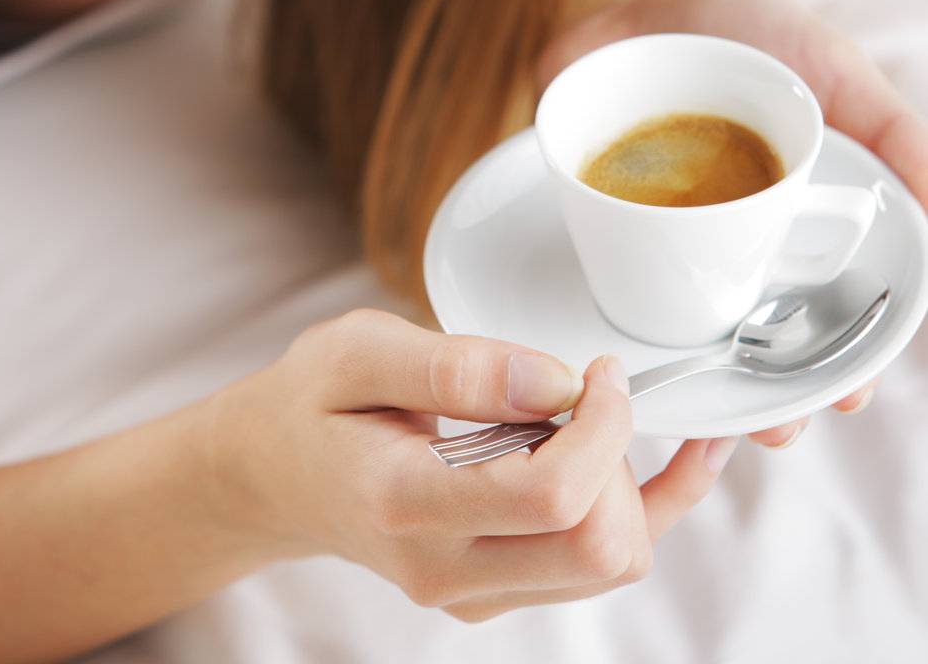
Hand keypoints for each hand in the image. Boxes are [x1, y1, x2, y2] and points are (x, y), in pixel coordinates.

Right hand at [216, 307, 739, 620]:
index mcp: (406, 504)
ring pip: (611, 564)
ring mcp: (473, 593)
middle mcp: (445, 571)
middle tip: (584, 390)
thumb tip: (554, 380)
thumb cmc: (311, 402)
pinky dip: (645, 509)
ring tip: (580, 416)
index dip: (602, 425)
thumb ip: (455, 365)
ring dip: (626, 484)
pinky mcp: (497, 591)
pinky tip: (672, 460)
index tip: (596, 369)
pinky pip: (600, 567)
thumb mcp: (359, 350)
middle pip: (599, 548)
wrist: (272, 472)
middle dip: (619, 456)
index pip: (550, 495)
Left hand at [535, 0, 927, 450]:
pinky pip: (609, 286)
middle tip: (775, 421)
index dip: (849, 358)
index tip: (849, 395)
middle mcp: (735, 239)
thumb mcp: (835, 72)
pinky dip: (616, 331)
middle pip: (765, 335)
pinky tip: (627, 371)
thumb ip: (899, 136)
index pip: (837, 306)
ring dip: (708, 382)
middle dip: (776, 389)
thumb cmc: (750, 27)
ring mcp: (665, 237)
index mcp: (799, 217)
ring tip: (720, 415)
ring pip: (691, 328)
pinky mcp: (598, 222)